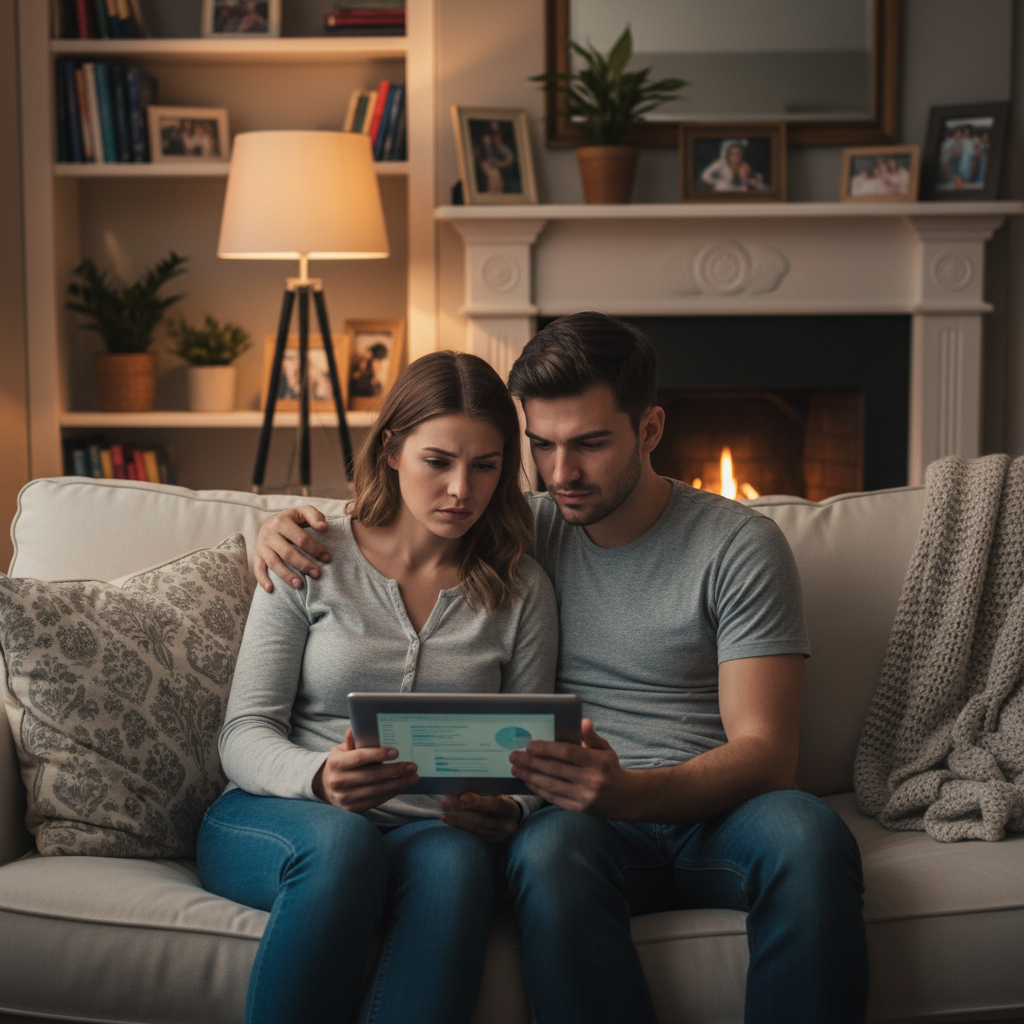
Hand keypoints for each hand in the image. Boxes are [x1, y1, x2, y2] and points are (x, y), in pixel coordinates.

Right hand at [254, 506, 330, 591]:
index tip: (327, 558)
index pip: (301, 538)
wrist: (271, 523)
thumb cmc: (293, 521)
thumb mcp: (304, 512)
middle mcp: (269, 533)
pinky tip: (271, 589)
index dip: (315, 549)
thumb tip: (324, 528)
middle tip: (317, 574)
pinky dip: (263, 580)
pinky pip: (258, 569)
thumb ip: (315, 516)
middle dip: (304, 565)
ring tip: (300, 585)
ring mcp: (261, 546)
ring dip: (287, 576)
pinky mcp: (256, 556)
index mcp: (281, 521)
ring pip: (274, 563)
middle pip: (288, 553)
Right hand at [313, 729, 417, 812]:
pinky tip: (402, 785)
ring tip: (413, 776)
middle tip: (412, 766)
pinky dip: (391, 792)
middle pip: (372, 775)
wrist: (326, 787)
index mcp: (336, 763)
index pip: (360, 758)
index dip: (378, 754)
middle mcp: (339, 781)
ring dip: (398, 783)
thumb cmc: (340, 764)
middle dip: (395, 770)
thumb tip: (355, 729)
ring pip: (377, 790)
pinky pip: (376, 800)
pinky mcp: (353, 808)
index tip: (396, 752)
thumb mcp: (341, 750)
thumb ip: (351, 742)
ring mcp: (345, 797)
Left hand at [440, 791, 521, 844]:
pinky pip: (473, 835)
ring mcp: (499, 836)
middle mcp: (507, 825)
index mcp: (510, 808)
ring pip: (476, 829)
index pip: (496, 804)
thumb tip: (458, 792)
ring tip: (445, 811)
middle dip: (463, 810)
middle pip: (483, 819)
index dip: (479, 801)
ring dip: (458, 819)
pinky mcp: (491, 843)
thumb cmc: (500, 801)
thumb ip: (481, 793)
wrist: (512, 819)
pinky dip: (459, 826)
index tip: (463, 796)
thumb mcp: (497, 794)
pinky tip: (448, 819)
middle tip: (447, 801)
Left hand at [509, 719, 630, 817]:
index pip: (568, 753)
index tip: (529, 745)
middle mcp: (591, 780)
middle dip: (532, 763)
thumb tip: (583, 721)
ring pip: (552, 785)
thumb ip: (591, 737)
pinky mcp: (579, 808)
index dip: (547, 749)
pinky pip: (554, 798)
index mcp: (597, 762)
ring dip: (530, 777)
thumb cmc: (610, 768)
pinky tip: (528, 781)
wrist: (625, 798)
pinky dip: (539, 789)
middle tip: (514, 756)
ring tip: (515, 769)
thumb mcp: (605, 749)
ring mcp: (584, 796)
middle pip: (555, 770)